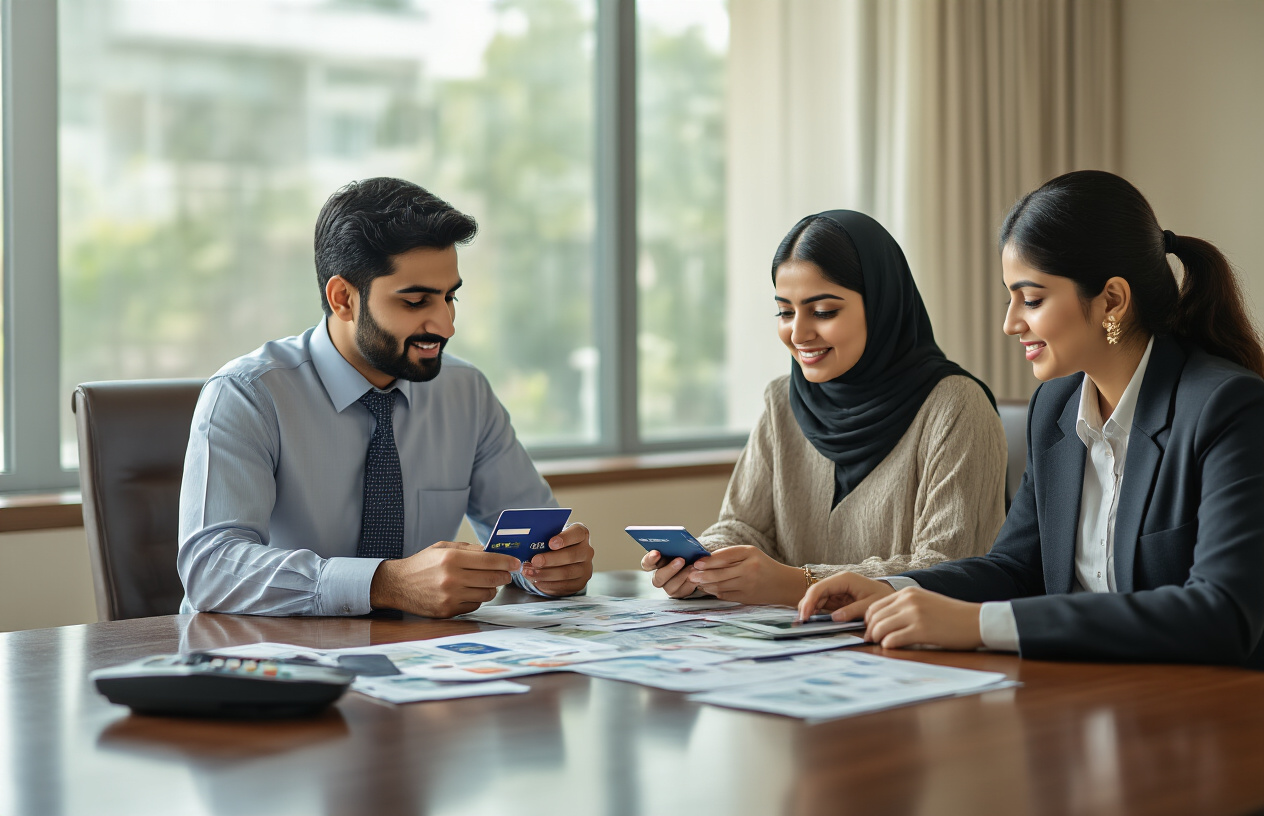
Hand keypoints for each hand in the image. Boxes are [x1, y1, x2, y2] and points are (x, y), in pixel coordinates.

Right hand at [370, 541, 520, 617]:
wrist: (396, 585)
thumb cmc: (421, 564)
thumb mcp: (443, 547)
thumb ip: (469, 548)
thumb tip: (493, 551)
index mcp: (451, 558)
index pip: (489, 560)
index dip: (507, 562)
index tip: (515, 563)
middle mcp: (452, 579)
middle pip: (492, 579)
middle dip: (503, 576)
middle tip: (505, 573)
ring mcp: (450, 597)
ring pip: (486, 595)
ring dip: (491, 588)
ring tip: (486, 582)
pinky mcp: (447, 611)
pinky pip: (474, 606)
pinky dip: (477, 599)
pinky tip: (470, 592)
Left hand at [521, 522, 593, 595]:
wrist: (564, 560)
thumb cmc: (555, 545)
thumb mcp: (552, 536)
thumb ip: (544, 538)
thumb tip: (525, 545)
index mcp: (581, 534)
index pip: (577, 533)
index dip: (565, 538)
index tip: (550, 543)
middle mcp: (587, 551)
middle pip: (571, 555)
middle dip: (550, 559)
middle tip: (534, 561)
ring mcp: (585, 568)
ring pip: (566, 573)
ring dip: (546, 574)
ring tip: (530, 573)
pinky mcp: (580, 583)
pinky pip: (564, 585)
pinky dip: (548, 584)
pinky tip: (537, 581)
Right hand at [640, 550, 703, 598]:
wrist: (700, 563)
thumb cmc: (687, 552)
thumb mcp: (681, 547)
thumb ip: (676, 546)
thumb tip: (678, 542)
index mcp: (655, 563)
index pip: (646, 563)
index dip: (650, 559)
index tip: (657, 552)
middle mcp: (660, 576)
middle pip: (658, 578)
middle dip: (670, 569)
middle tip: (681, 559)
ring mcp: (668, 586)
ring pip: (669, 587)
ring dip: (681, 577)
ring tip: (692, 567)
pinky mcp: (679, 593)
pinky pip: (682, 592)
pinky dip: (690, 583)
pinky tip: (696, 576)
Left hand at [687, 546, 805, 605]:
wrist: (784, 584)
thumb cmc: (763, 565)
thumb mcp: (750, 554)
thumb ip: (730, 555)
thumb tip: (705, 560)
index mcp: (750, 554)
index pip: (725, 556)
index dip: (708, 561)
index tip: (696, 563)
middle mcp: (749, 569)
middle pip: (720, 573)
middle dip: (702, 575)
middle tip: (690, 575)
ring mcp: (748, 585)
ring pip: (720, 586)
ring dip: (706, 585)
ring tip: (696, 582)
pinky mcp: (746, 598)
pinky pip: (725, 595)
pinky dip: (714, 592)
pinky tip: (707, 589)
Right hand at [796, 571, 894, 622]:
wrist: (893, 598)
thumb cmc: (884, 598)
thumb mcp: (871, 605)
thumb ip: (853, 611)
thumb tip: (834, 617)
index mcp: (845, 579)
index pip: (820, 588)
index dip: (809, 601)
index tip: (805, 616)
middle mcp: (838, 582)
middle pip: (815, 592)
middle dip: (806, 606)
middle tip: (801, 622)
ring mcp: (838, 589)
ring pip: (817, 598)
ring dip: (810, 609)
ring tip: (804, 623)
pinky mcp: (839, 598)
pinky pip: (824, 603)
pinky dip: (817, 611)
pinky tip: (813, 620)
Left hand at [863, 587, 983, 649]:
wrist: (975, 621)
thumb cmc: (951, 616)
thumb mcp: (925, 602)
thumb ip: (905, 608)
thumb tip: (884, 622)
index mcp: (907, 593)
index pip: (874, 606)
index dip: (868, 620)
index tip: (871, 631)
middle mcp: (908, 601)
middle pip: (874, 617)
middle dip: (870, 631)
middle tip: (872, 641)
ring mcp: (914, 615)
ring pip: (880, 628)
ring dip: (877, 639)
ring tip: (882, 645)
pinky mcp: (921, 630)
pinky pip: (893, 639)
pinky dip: (888, 645)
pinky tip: (892, 648)